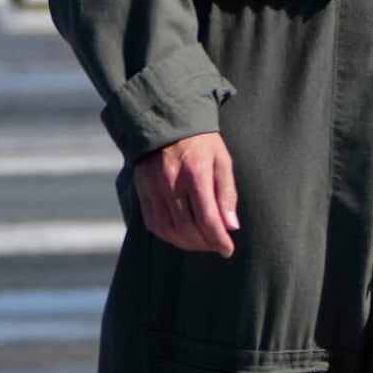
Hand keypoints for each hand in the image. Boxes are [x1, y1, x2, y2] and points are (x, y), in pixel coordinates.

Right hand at [130, 133, 240, 255]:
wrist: (167, 122)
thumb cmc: (202, 142)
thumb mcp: (222, 160)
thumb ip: (227, 194)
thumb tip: (231, 226)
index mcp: (195, 173)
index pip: (207, 218)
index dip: (218, 239)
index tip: (228, 250)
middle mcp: (171, 182)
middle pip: (187, 228)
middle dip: (204, 243)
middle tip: (217, 246)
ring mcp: (153, 187)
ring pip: (168, 230)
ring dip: (187, 243)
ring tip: (202, 243)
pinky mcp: (142, 190)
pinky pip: (152, 223)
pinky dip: (168, 236)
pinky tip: (181, 236)